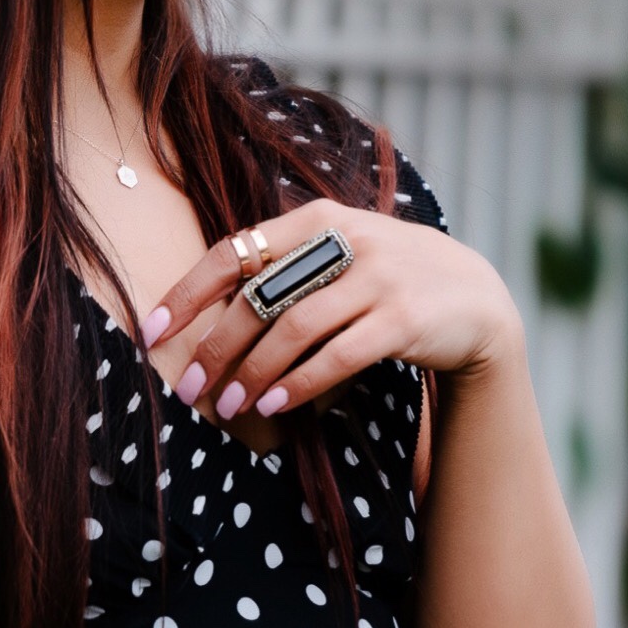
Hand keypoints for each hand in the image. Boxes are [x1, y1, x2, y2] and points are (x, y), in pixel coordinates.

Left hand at [141, 200, 520, 426]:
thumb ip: (287, 267)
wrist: (476, 298)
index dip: (187, 295)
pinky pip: (338, 355)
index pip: (235, 252)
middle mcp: (348, 240)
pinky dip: (300, 383)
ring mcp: (379, 278)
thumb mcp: (341, 255)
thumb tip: (208, 310)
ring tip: (229, 408)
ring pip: (295, 328)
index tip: (151, 334)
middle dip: (216, 349)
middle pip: (260, 297)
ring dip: (254, 373)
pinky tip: (276, 406)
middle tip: (189, 389)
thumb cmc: (389, 281)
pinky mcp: (404, 319)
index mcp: (318, 219)